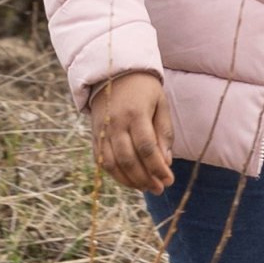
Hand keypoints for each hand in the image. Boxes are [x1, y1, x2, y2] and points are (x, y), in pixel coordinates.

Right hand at [88, 70, 175, 191]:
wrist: (113, 73)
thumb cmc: (144, 89)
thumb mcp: (161, 104)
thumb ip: (164, 133)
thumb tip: (166, 162)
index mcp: (135, 114)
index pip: (146, 147)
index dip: (157, 168)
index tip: (169, 180)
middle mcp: (115, 123)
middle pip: (128, 159)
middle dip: (144, 178)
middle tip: (159, 189)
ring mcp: (102, 130)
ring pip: (112, 164)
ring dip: (129, 181)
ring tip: (146, 188)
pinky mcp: (94, 135)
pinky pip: (101, 161)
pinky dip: (115, 175)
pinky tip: (129, 181)